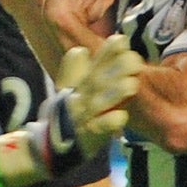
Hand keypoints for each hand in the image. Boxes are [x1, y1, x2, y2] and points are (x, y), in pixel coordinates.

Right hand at [26, 33, 144, 172]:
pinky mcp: (89, 137)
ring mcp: (85, 117)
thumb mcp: (66, 91)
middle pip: (98, 80)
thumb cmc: (66, 115)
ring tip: (132, 85)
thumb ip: (74, 70)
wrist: (50, 147)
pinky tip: (122, 117)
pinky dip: (109, 123)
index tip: (121, 39)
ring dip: (114, 93)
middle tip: (135, 59)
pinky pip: (99, 130)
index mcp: (80, 86)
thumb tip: (80, 50)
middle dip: (116, 69)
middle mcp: (82, 98)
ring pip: (100, 103)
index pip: (94, 65)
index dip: (107, 52)